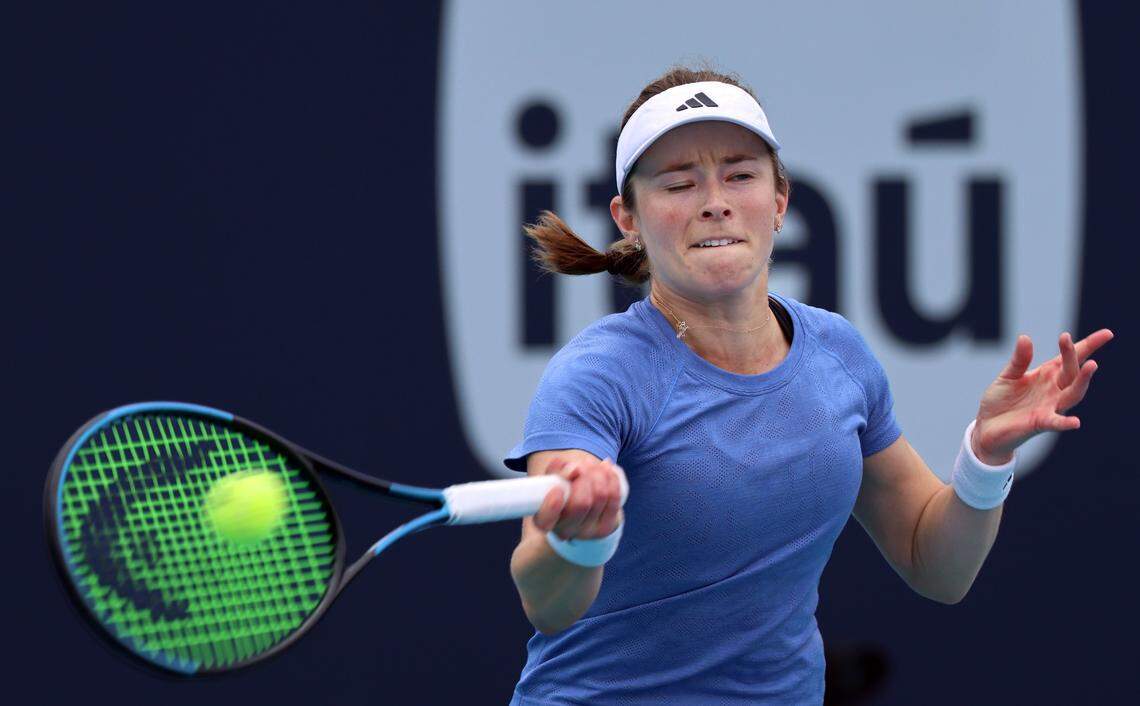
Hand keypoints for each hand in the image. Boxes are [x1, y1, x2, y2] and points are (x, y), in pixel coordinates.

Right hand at [532, 457, 624, 540]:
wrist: (582, 506)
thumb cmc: (562, 489)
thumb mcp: (552, 478)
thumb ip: (556, 471)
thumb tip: (573, 470)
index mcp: (545, 520)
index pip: (545, 520)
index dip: (552, 506)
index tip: (557, 489)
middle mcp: (566, 531)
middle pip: (580, 503)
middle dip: (584, 477)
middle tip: (581, 466)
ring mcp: (589, 531)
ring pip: (600, 495)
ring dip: (598, 473)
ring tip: (591, 464)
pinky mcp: (607, 526)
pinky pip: (614, 496)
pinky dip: (611, 477)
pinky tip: (605, 468)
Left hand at [973, 328, 1113, 463]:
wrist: (987, 428)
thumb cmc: (1002, 401)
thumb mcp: (1008, 376)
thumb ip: (1019, 360)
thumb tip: (1025, 337)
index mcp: (1048, 375)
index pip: (1071, 358)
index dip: (1089, 345)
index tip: (1107, 333)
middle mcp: (1054, 390)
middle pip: (1071, 371)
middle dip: (1072, 355)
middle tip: (1065, 337)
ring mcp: (1050, 407)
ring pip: (1072, 394)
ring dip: (1082, 381)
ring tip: (1091, 365)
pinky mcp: (1040, 423)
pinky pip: (1055, 422)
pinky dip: (1065, 422)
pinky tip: (1076, 422)